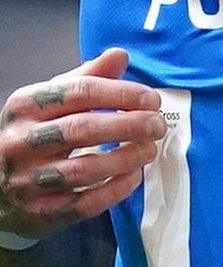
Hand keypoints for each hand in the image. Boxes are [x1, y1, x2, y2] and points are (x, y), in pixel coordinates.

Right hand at [1, 49, 164, 237]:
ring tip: (151, 149)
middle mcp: (20, 142)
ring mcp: (27, 179)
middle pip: (83, 129)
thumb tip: (119, 55)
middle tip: (159, 125)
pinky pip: (84, 203)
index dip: (122, 93)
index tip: (152, 99)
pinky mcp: (39, 211)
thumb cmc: (34, 134)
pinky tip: (133, 176)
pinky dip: (115, 190)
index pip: (79, 91)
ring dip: (127, 158)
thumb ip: (86, 78)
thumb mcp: (50, 101)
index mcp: (24, 106)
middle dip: (130, 125)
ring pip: (84, 169)